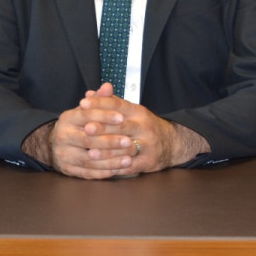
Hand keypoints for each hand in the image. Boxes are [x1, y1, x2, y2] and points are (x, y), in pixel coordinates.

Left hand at [23, 83, 207, 178]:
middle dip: (97, 124)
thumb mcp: (132, 110)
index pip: (116, 104)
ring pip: (123, 144)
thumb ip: (111, 102)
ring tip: (85, 146)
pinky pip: (129, 164)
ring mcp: (147, 145)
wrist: (176, 145)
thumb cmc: (148, 126)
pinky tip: (99, 164)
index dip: (98, 104)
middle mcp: (144, 126)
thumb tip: (91, 90)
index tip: (81, 103)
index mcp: (138, 110)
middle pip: (118, 123)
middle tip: (78, 125)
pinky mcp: (147, 163)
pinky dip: (113, 164)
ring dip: (103, 146)